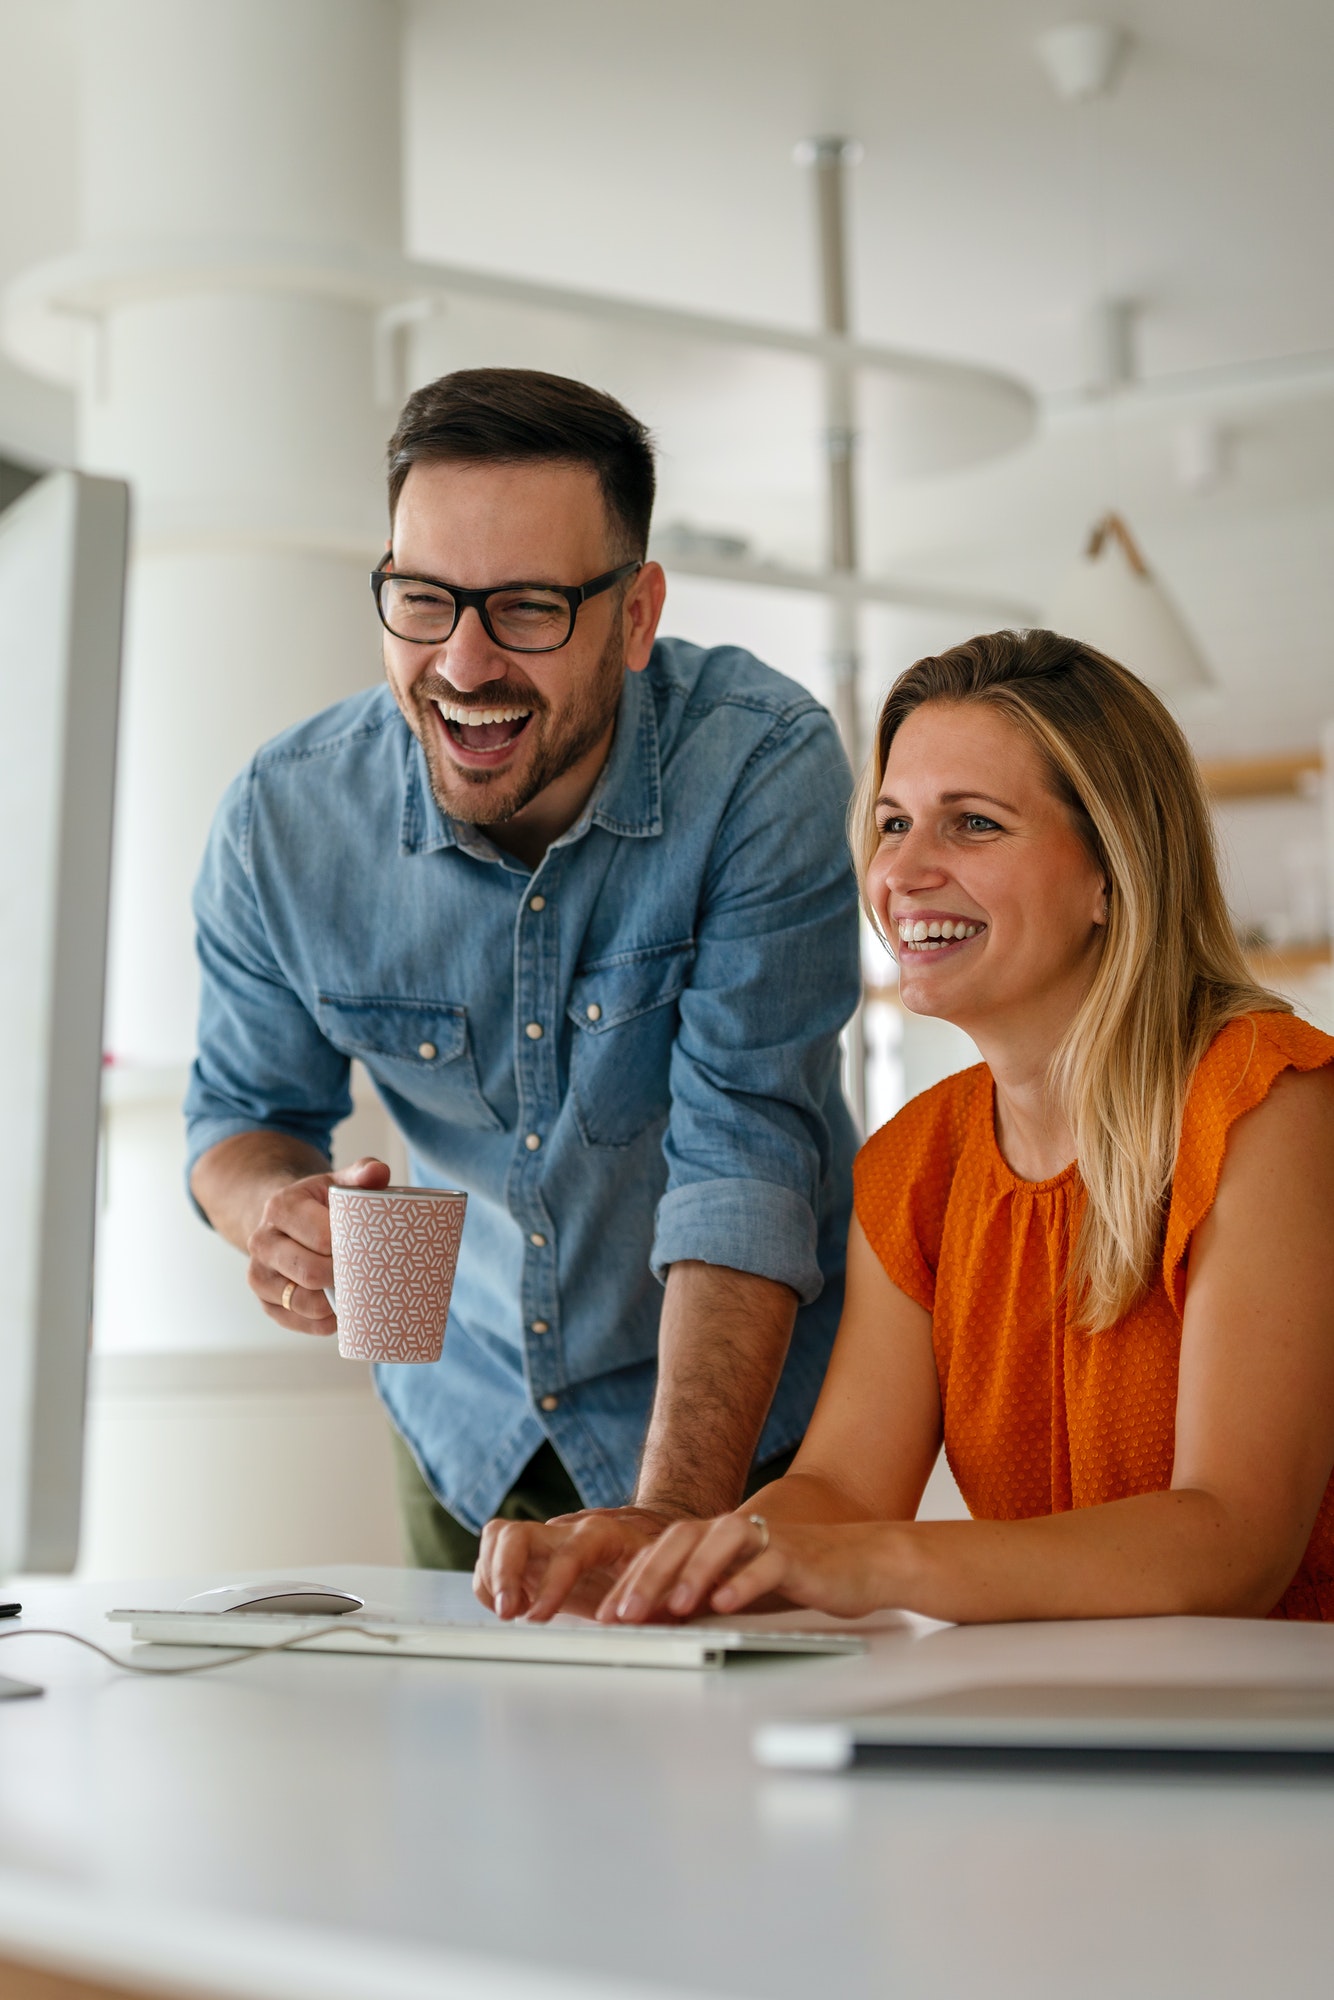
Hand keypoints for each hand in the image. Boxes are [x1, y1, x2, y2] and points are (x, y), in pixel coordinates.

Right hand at [245, 1155, 389, 1334]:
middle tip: (367, 1272)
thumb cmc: (319, 1204)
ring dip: (334, 1302)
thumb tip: (379, 1173)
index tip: (370, 1247)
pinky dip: (324, 1322)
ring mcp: (260, 1275)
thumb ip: (362, 1173)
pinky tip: (339, 1310)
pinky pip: (299, 1322)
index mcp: (281, 1207)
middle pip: (312, 1273)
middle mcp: (262, 1241)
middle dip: (344, 1276)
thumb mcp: (337, 1183)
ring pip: (304, 1302)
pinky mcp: (266, 1302)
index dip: (351, 1247)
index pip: (323, 1237)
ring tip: (355, 1290)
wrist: (284, 1221)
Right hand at [474, 1506, 678, 1620]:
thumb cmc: (651, 1567)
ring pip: (498, 1538)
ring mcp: (542, 1540)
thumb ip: (649, 1596)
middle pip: (517, 1535)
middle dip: (504, 1573)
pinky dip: (488, 1583)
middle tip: (506, 1613)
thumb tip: (632, 1620)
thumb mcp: (661, 1579)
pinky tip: (506, 1608)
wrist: (640, 1547)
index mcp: (600, 1534)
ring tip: (507, 1613)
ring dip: (491, 1577)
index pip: (569, 1551)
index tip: (539, 1617)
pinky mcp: (526, 1555)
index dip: (552, 1584)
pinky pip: (490, 1556)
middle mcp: (565, 1531)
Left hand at [597, 1513, 900, 1624]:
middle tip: (625, 1614)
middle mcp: (733, 1533)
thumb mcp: (737, 1589)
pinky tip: (726, 1602)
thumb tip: (650, 1622)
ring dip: (693, 1573)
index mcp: (713, 1540)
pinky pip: (766, 1563)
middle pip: (680, 1541)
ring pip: (720, 1543)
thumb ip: (699, 1598)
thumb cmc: (796, 1578)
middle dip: (648, 1577)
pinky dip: (744, 1581)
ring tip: (673, 1606)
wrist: (859, 1563)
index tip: (606, 1616)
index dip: (630, 1582)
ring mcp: (765, 1540)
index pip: (661, 1553)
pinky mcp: (797, 1554)